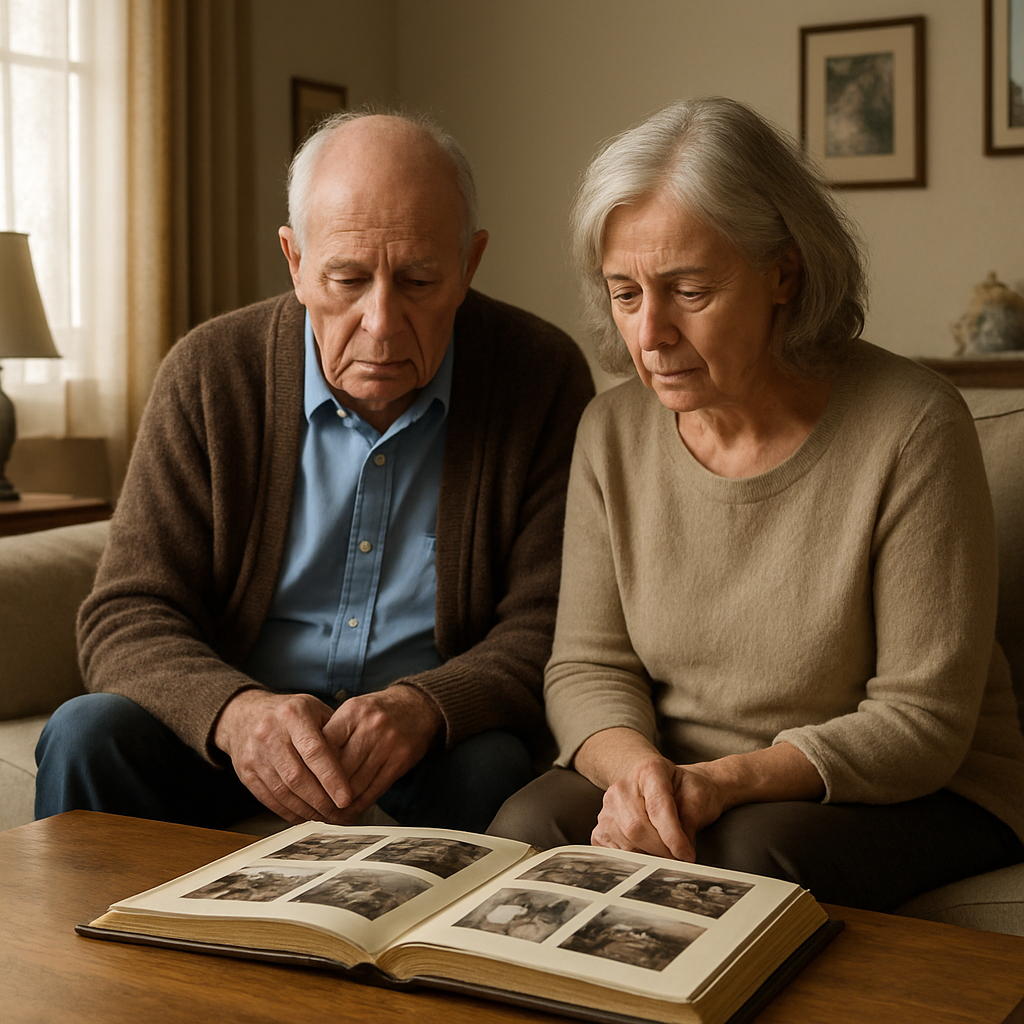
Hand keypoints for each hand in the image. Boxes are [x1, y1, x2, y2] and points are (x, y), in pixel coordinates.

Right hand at [213, 689, 353, 823]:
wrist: (244, 714)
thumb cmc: (289, 713)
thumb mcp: (314, 709)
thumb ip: (335, 731)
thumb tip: (359, 762)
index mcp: (293, 714)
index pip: (314, 751)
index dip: (331, 777)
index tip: (346, 798)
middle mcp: (270, 733)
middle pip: (297, 776)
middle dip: (321, 800)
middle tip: (340, 813)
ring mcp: (255, 754)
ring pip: (283, 791)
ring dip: (307, 809)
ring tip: (326, 816)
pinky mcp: (245, 772)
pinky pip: (269, 799)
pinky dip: (289, 811)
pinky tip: (305, 815)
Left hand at [321, 684, 443, 823]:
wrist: (418, 707)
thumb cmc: (379, 712)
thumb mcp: (353, 711)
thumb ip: (332, 734)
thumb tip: (308, 768)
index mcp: (353, 711)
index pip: (324, 747)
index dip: (311, 771)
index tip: (301, 787)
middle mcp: (371, 726)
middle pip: (339, 768)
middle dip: (323, 792)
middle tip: (311, 806)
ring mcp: (387, 743)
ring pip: (355, 784)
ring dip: (340, 805)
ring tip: (328, 814)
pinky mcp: (400, 760)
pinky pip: (374, 790)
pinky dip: (359, 805)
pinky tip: (349, 811)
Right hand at [593, 756, 724, 860]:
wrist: (661, 783)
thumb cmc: (681, 788)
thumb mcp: (696, 794)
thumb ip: (690, 819)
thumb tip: (681, 852)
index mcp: (650, 771)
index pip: (657, 807)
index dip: (672, 836)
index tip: (686, 855)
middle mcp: (622, 787)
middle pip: (637, 828)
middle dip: (662, 851)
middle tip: (680, 859)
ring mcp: (608, 807)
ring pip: (626, 843)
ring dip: (650, 857)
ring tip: (667, 855)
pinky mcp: (601, 827)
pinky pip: (613, 852)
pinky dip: (634, 860)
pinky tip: (648, 854)